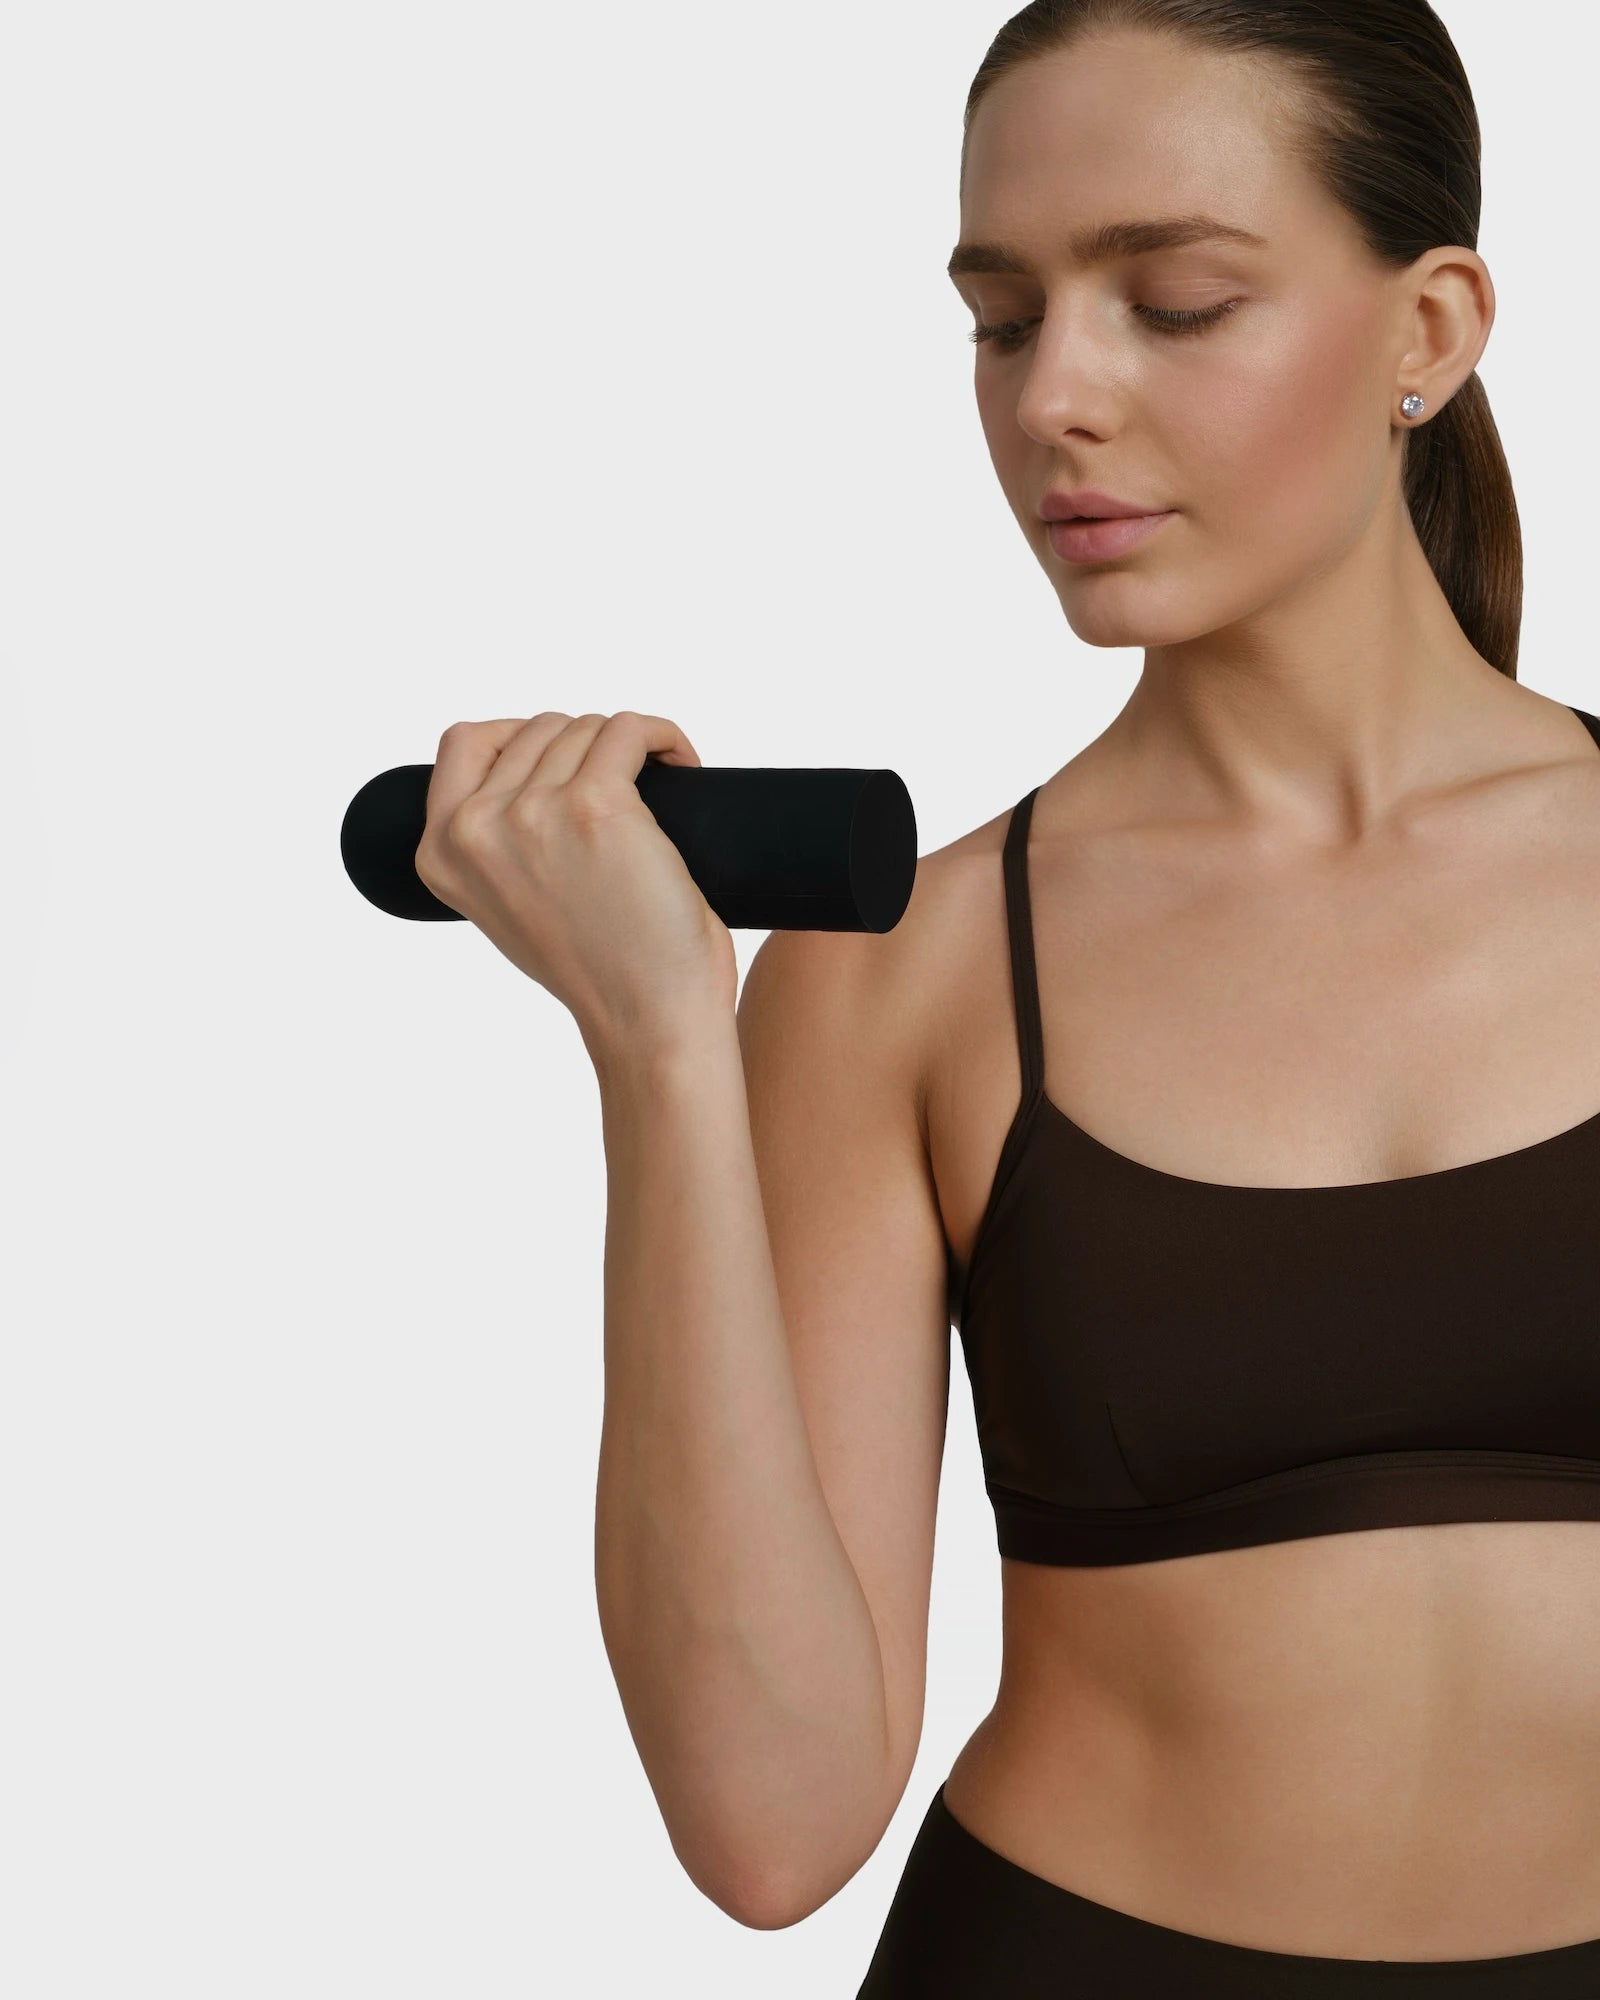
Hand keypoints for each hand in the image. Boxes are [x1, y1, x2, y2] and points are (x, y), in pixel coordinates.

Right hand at [414, 710, 736, 1054]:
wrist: (648, 1018)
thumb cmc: (596, 966)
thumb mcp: (508, 904)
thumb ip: (495, 844)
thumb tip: (524, 774)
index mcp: (439, 853)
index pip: (465, 742)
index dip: (521, 737)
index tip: (565, 759)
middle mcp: (474, 828)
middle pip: (537, 729)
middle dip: (584, 746)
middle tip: (625, 785)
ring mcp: (531, 813)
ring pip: (586, 729)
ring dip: (628, 745)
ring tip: (658, 783)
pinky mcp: (596, 804)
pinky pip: (631, 729)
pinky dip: (663, 736)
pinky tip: (681, 762)